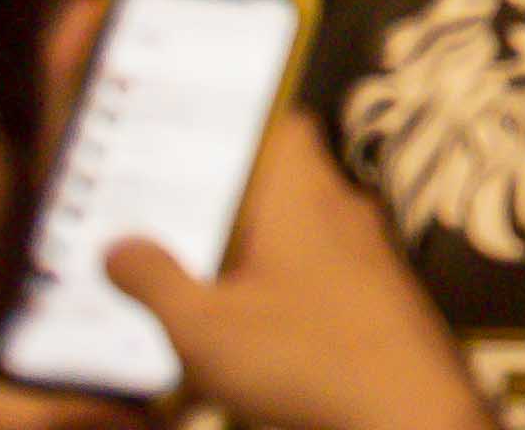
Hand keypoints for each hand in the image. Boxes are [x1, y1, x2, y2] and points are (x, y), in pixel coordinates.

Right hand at [71, 112, 498, 429]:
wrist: (408, 411)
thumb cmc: (302, 356)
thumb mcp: (203, 327)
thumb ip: (156, 281)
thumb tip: (116, 246)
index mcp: (301, 193)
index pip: (282, 123)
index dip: (238, 125)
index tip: (187, 140)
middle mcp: (340, 209)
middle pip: (284, 179)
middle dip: (229, 198)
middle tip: (169, 219)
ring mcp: (367, 253)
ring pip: (302, 229)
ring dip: (254, 247)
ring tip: (194, 273)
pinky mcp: (379, 298)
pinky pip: (321, 270)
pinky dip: (283, 285)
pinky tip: (248, 322)